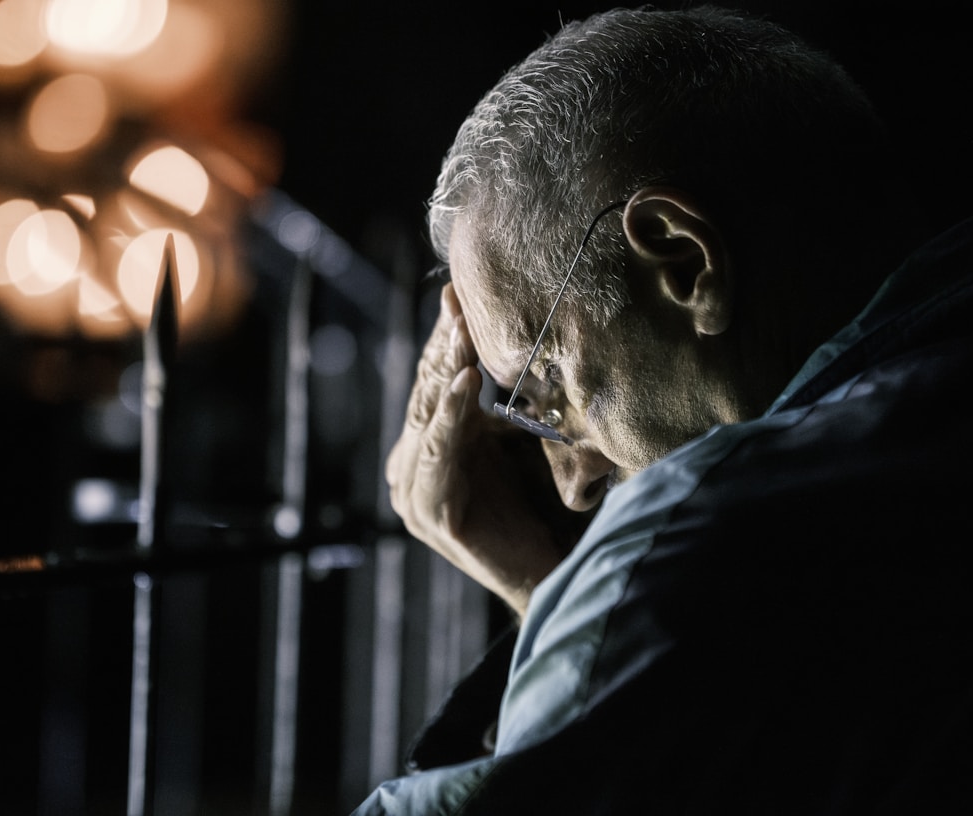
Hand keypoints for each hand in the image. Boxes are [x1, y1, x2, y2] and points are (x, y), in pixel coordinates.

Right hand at [386, 284, 590, 616]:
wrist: (558, 571)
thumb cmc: (547, 505)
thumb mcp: (520, 437)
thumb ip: (503, 400)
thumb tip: (513, 335)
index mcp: (432, 444)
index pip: (436, 381)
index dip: (446, 337)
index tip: (458, 292)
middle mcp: (414, 464)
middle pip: (429, 391)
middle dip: (446, 344)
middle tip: (458, 299)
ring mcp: (414, 491)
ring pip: (429, 416)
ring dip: (446, 369)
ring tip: (461, 328)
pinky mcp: (430, 512)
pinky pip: (439, 453)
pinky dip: (451, 415)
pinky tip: (465, 382)